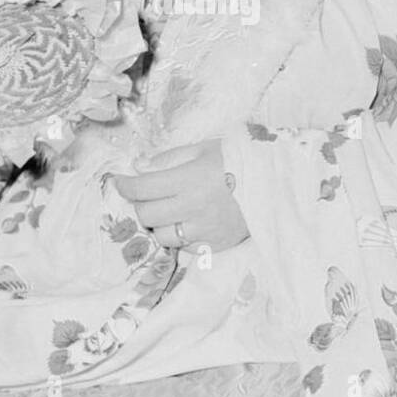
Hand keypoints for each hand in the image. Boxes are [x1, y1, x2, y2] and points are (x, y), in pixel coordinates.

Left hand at [111, 140, 248, 252]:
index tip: (120, 181)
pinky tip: (188, 221)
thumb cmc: (238, 161)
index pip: (142, 188)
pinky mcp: (214, 245)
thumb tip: (138, 167)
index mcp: (189, 179)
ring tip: (168, 210)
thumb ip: (168, 159)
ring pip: (161, 235)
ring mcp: (204, 230)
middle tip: (147, 194)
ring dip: (158, 222)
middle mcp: (193, 207)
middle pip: (146, 214)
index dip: (125, 185)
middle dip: (140, 203)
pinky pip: (184, 247)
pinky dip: (179, 236)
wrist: (276, 185)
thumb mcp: (202, 149)